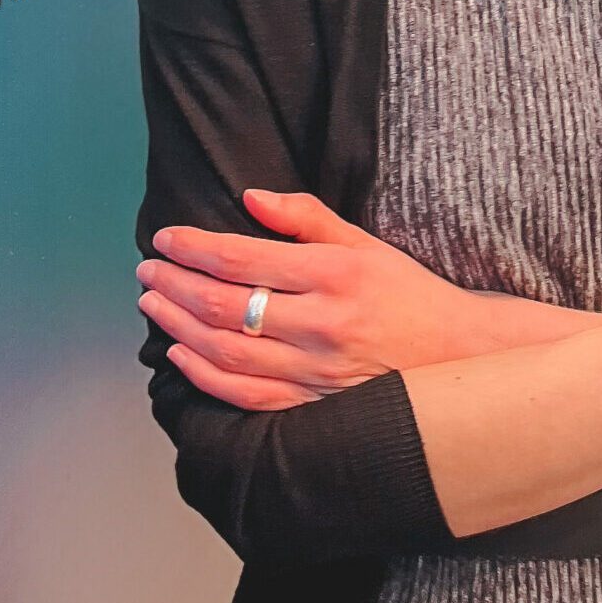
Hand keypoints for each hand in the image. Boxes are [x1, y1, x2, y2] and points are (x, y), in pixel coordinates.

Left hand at [136, 189, 480, 411]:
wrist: (453, 355)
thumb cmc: (407, 294)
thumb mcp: (365, 242)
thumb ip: (306, 217)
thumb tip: (250, 197)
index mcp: (334, 274)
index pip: (243, 258)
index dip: (194, 248)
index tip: (166, 239)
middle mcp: (321, 323)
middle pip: (224, 305)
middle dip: (175, 284)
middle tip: (148, 270)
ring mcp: (313, 370)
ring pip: (225, 351)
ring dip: (178, 326)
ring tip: (153, 304)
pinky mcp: (310, 405)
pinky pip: (242, 394)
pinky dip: (202, 375)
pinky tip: (179, 354)